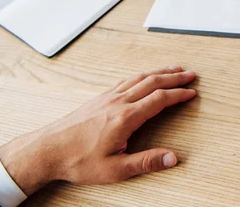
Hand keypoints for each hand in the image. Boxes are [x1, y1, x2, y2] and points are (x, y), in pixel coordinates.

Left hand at [0, 66, 197, 194]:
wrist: (47, 150)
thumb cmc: (78, 161)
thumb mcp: (115, 169)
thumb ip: (146, 162)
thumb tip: (173, 158)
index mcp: (125, 118)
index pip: (159, 100)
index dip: (178, 94)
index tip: (192, 93)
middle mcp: (118, 102)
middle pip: (153, 82)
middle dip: (174, 78)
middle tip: (191, 74)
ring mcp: (108, 98)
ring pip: (139, 78)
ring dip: (159, 72)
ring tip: (173, 69)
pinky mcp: (99, 98)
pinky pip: (126, 81)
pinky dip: (141, 75)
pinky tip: (144, 76)